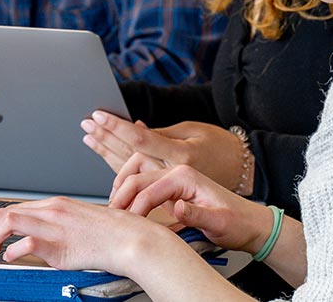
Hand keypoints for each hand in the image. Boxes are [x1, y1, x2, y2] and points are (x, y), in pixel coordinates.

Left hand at [0, 196, 178, 276]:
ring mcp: (55, 226)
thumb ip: (56, 227)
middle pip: (4, 212)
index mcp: (55, 204)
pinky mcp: (59, 244)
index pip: (13, 207)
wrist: (128, 238)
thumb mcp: (77, 223)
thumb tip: (36, 239)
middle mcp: (52, 210)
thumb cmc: (109, 234)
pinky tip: (10, 258)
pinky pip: (26, 243)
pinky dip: (12, 251)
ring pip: (9, 221)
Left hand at [81, 112, 249, 192]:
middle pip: (129, 157)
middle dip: (106, 140)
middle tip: (86, 126)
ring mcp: (167, 191)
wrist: (245, 216)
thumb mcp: (198, 139)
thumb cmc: (226, 166)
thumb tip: (138, 127)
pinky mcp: (166, 203)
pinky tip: (102, 163)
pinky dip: (119, 175)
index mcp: (181, 159)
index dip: (117, 128)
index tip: (98, 116)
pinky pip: (135, 187)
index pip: (141, 141)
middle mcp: (172, 175)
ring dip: (108, 155)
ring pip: (129, 173)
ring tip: (91, 139)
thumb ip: (166, 137)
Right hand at [110, 163, 271, 254]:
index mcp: (186, 175)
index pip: (148, 188)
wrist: (249, 222)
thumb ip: (196, 215)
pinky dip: (128, 191)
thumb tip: (176, 209)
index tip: (125, 225)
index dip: (133, 207)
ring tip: (109, 206)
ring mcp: (172, 178)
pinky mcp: (171, 188)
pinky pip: (143, 184)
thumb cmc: (237, 222)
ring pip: (136, 176)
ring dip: (119, 188)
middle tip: (107, 213)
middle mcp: (177, 171)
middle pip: (136, 176)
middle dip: (118, 193)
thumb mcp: (219, 222)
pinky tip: (119, 201)